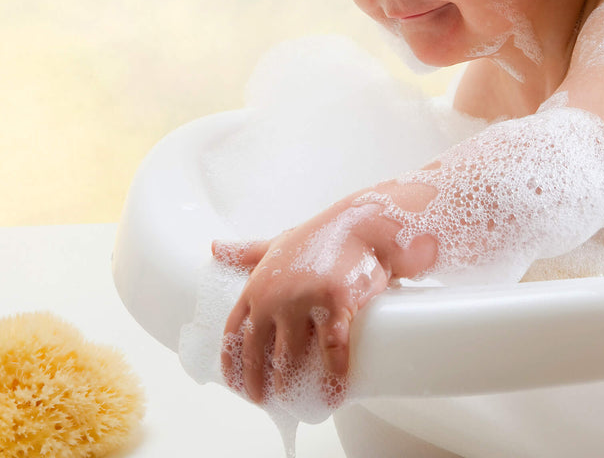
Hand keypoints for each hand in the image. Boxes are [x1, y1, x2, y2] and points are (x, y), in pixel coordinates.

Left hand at [213, 202, 390, 408]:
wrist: (363, 226)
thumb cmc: (320, 236)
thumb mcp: (278, 243)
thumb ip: (247, 251)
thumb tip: (214, 247)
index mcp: (258, 283)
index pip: (233, 330)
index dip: (232, 360)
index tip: (233, 383)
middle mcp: (275, 294)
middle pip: (256, 350)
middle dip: (255, 381)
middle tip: (261, 401)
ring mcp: (304, 300)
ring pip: (290, 355)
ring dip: (290, 384)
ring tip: (295, 402)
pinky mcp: (335, 303)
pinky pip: (331, 349)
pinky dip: (333, 375)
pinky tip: (333, 392)